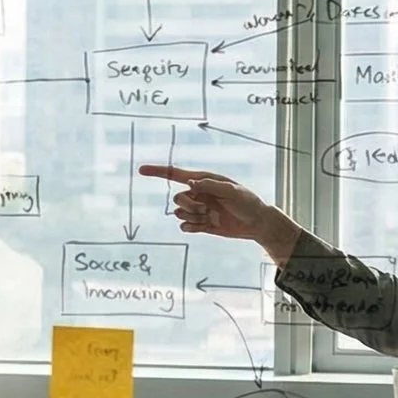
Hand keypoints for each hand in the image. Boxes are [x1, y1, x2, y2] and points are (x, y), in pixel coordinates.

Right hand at [138, 165, 302, 258]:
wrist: (257, 224)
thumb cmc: (248, 202)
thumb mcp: (231, 191)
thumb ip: (210, 186)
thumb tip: (190, 182)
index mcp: (204, 180)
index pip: (176, 175)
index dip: (158, 172)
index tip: (141, 170)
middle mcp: (198, 193)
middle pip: (177, 198)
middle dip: (189, 204)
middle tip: (207, 207)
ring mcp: (199, 209)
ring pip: (179, 213)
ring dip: (192, 216)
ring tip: (210, 217)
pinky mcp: (200, 224)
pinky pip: (184, 226)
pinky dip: (191, 227)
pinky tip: (205, 226)